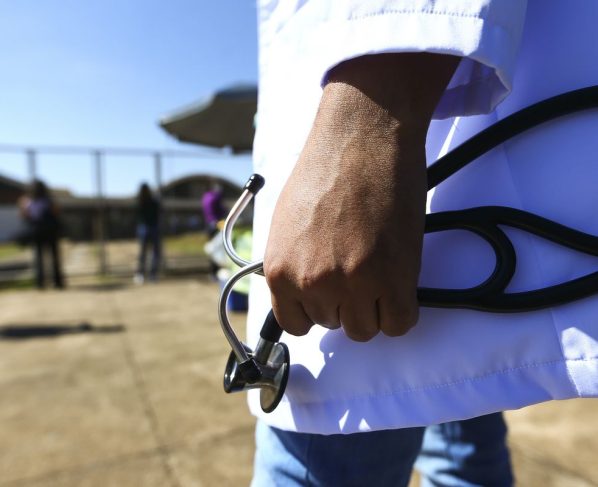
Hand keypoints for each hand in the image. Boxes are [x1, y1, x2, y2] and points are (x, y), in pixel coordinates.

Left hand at [264, 53, 458, 340]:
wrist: (363, 136)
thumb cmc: (325, 170)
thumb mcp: (287, 223)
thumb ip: (291, 263)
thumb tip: (301, 290)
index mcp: (280, 271)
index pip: (297, 324)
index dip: (317, 309)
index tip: (330, 294)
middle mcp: (312, 283)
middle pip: (334, 325)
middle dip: (346, 302)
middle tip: (359, 268)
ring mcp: (353, 283)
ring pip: (365, 329)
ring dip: (373, 306)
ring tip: (379, 271)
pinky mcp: (393, 278)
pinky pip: (398, 323)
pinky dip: (400, 309)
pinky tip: (399, 283)